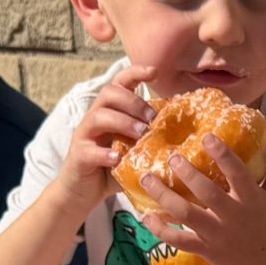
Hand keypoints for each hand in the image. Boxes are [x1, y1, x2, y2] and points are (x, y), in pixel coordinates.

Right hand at [52, 62, 154, 203]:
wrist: (81, 193)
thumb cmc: (112, 170)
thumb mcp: (135, 152)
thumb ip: (152, 142)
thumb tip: (187, 139)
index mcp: (110, 112)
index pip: (119, 83)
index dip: (135, 72)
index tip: (154, 72)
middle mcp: (95, 118)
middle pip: (108, 93)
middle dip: (133, 102)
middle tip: (152, 119)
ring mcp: (84, 136)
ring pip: (98, 116)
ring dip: (122, 122)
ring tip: (140, 134)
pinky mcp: (78, 156)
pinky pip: (89, 150)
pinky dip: (105, 153)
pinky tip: (118, 158)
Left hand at [130, 132, 265, 264]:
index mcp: (251, 199)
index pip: (237, 173)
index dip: (222, 154)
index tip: (207, 137)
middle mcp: (232, 215)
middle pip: (206, 192)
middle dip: (187, 174)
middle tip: (172, 157)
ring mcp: (216, 233)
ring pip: (186, 213)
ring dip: (164, 196)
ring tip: (147, 178)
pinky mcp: (204, 249)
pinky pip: (178, 240)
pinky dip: (160, 230)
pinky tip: (145, 215)